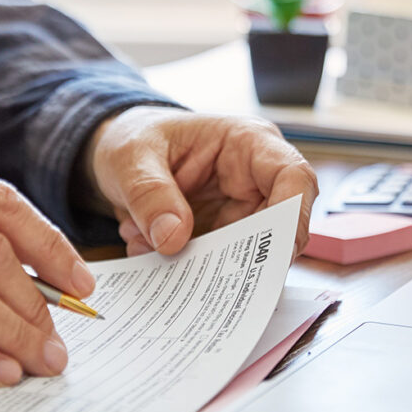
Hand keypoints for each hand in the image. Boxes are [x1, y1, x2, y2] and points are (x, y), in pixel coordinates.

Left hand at [83, 107, 317, 255]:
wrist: (117, 154)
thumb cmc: (134, 139)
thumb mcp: (131, 158)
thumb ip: (149, 194)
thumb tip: (173, 237)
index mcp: (246, 143)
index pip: (293, 177)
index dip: (294, 216)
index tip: (275, 252)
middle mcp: (251, 180)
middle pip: (275, 228)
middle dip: (240, 257)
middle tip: (199, 273)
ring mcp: (235, 212)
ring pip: (242, 255)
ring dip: (199, 265)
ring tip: (149, 247)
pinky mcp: (216, 237)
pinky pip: (212, 265)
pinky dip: (181, 268)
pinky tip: (145, 250)